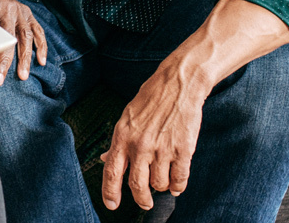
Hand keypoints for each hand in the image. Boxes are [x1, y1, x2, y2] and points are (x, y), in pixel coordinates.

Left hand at [0, 0, 45, 84]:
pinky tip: (41, 61)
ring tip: (23, 76)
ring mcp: (20, 10)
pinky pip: (37, 31)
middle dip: (5, 62)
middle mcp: (8, 8)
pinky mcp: (28, 13)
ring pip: (25, 37)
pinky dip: (41, 46)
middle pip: (9, 38)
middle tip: (0, 80)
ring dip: (25, 58)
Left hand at [99, 59, 208, 211]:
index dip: (110, 192)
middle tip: (144, 203)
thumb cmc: (151, 99)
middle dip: (141, 199)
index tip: (111, 205)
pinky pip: (179, 180)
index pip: (112, 172)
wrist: (178, 84)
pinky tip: (177, 183)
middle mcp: (140, 145)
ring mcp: (162, 149)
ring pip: (159, 185)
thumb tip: (105, 159)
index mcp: (122, 136)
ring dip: (161, 186)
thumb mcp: (127, 117)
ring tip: (163, 179)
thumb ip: (117, 142)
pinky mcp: (183, 150)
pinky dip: (178, 186)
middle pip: (137, 185)